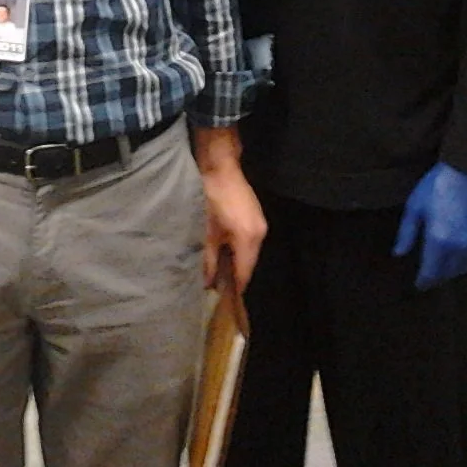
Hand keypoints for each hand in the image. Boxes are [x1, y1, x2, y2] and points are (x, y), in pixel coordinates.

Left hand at [193, 126, 266, 290]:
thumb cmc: (210, 197)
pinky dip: (238, 249)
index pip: (244, 273)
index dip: (233, 288)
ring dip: (236, 261)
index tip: (222, 301)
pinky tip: (225, 251)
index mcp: (248, 239)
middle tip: (216, 287)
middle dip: (234, 275)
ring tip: (218, 271)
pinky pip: (249, 241)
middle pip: (249, 264)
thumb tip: (207, 282)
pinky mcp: (257, 217)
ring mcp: (261, 224)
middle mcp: (260, 234)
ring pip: (250, 253)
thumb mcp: (205, 231)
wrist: (219, 166)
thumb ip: (208, 259)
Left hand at [393, 161, 466, 290]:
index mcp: (439, 242)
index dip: (423, 281)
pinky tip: (458, 256)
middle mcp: (459, 248)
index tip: (417, 286)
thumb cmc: (435, 186)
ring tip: (441, 268)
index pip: (431, 272)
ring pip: (463, 268)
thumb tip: (398, 254)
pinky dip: (465, 262)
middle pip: (447, 273)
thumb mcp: (415, 207)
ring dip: (451, 271)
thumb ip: (407, 233)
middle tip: (428, 277)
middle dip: (437, 277)